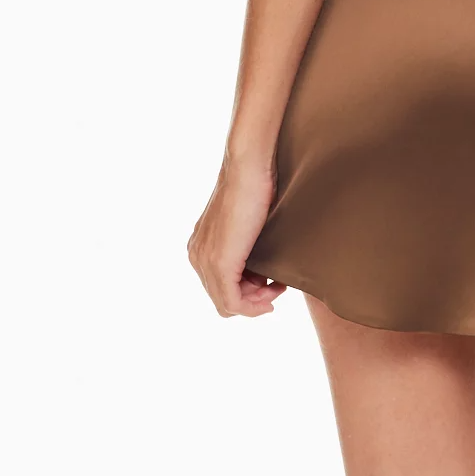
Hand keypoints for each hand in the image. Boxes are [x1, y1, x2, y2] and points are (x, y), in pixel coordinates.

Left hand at [188, 154, 283, 318]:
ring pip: (227, 303)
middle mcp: (197, 255)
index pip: (220, 286)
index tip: (272, 284)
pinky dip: (252, 306)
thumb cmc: (255, 188)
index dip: (248, 293)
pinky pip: (232, 301)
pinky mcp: (219, 263)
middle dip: (253, 299)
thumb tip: (264, 267)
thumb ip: (247, 245)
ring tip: (277, 287)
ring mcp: (205, 260)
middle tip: (277, 287)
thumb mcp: (248, 224)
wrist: (249, 169)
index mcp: (201, 246)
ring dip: (255, 302)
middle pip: (223, 298)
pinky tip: (272, 295)